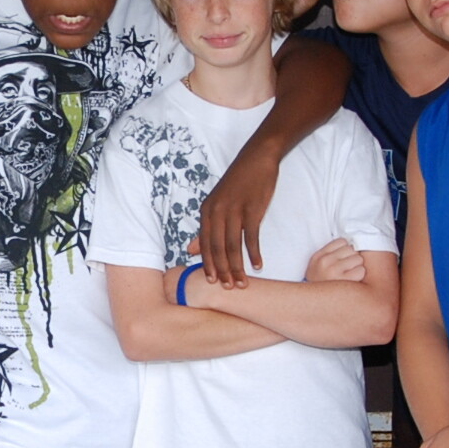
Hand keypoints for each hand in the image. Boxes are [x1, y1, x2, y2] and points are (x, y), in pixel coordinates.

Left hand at [197, 145, 281, 284]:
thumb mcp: (217, 203)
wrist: (256, 159)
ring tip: (242, 283)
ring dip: (237, 267)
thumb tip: (191, 249)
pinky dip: (254, 253)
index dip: (208, 265)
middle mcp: (217, 211)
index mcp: (206, 211)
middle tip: (228, 288)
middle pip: (217, 248)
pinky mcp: (252, 209)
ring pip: (233, 246)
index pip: (205, 244)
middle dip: (222, 271)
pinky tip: (258, 265)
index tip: (212, 283)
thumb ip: (206, 228)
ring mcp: (234, 210)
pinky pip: (251, 237)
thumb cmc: (238, 183)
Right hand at [303, 236, 364, 283]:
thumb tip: (352, 242)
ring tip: (349, 275)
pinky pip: (361, 270)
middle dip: (352, 258)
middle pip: (351, 249)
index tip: (343, 259)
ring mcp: (334, 272)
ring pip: (358, 258)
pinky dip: (360, 275)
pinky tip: (353, 282)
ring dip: (357, 266)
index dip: (345, 250)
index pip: (342, 241)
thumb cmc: (322, 285)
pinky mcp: (345, 283)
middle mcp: (324, 263)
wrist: (313, 307)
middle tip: (346, 269)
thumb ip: (330, 254)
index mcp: (318, 257)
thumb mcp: (317, 267)